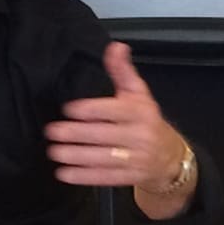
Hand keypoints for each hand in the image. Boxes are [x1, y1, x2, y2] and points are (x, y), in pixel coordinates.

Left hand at [44, 41, 183, 189]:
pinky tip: (64, 173)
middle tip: (52, 132)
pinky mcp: (130, 177)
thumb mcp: (139, 93)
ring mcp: (135, 159)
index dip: (90, 110)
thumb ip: (122, 71)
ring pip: (102, 158)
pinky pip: (104, 177)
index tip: (68, 109)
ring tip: (54, 152)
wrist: (171, 157)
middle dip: (75, 134)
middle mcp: (139, 135)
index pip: (113, 110)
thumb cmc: (147, 121)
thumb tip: (115, 46)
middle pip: (104, 135)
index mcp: (140, 112)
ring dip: (75, 156)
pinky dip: (83, 176)